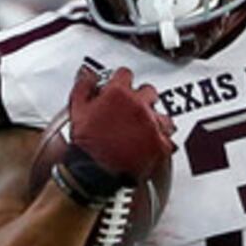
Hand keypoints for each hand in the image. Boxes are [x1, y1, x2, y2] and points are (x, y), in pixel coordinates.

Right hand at [61, 62, 172, 200]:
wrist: (95, 171)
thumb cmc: (86, 144)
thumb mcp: (77, 109)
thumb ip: (84, 87)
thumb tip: (87, 74)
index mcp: (119, 94)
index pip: (126, 74)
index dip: (121, 80)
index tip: (120, 86)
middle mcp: (139, 106)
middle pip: (149, 91)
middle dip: (141, 98)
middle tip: (133, 108)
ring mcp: (151, 124)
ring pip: (163, 114)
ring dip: (154, 118)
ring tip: (144, 127)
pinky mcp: (160, 144)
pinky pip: (169, 138)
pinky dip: (161, 140)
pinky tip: (151, 142)